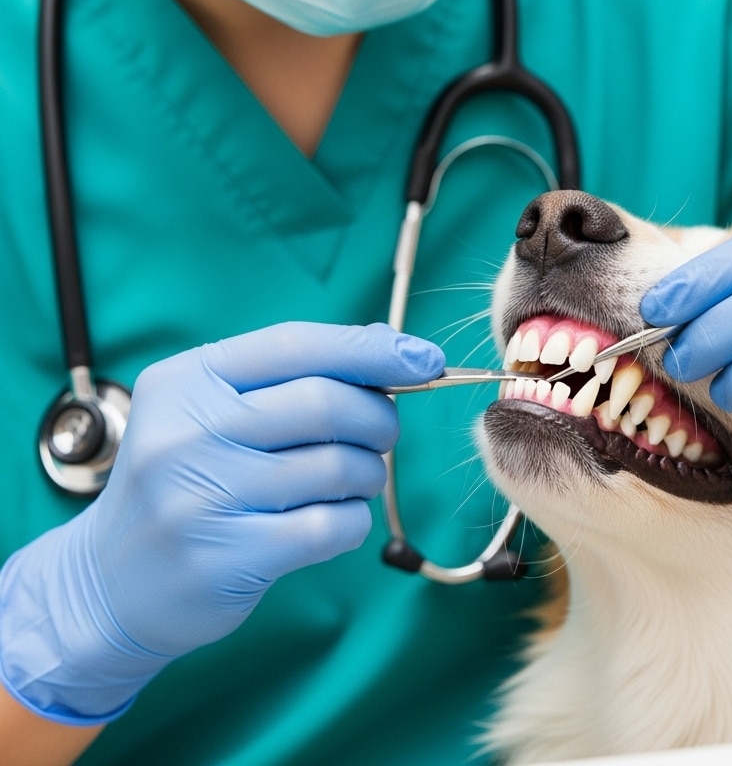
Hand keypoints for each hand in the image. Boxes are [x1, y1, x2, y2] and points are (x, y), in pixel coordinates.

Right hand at [0, 322, 443, 722]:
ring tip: (353, 478)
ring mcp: (202, 498)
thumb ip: (292, 375)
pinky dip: (354, 519)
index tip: (425, 359)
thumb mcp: (212, 409)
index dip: (371, 348)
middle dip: (378, 416)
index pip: (296, 344)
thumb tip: (390, 347)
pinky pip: (333, 525)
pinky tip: (334, 518)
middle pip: (326, 402)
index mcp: (187, 380)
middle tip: (383, 433)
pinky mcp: (226, 558)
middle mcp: (188, 432)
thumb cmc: (186, 478)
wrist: (110, 581)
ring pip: (338, 466)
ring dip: (368, 472)